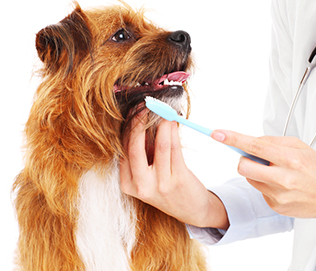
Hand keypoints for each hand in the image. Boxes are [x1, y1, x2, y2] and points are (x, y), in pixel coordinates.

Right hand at [120, 110, 228, 229]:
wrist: (192, 210)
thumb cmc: (167, 186)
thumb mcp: (148, 175)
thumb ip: (143, 153)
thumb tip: (142, 121)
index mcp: (128, 184)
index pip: (124, 150)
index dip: (128, 128)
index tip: (133, 112)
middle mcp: (141, 186)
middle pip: (135, 147)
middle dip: (139, 123)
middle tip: (144, 107)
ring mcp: (160, 184)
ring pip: (158, 146)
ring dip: (161, 124)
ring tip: (162, 111)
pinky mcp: (178, 180)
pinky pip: (173, 149)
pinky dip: (172, 132)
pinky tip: (172, 122)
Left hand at [211, 130, 315, 228]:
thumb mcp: (300, 147)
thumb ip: (273, 142)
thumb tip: (250, 141)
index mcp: (289, 159)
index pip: (254, 145)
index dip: (232, 139)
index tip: (216, 133)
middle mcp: (283, 178)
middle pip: (243, 167)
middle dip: (244, 160)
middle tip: (256, 159)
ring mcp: (278, 195)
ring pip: (249, 178)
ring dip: (256, 173)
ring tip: (276, 173)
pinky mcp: (276, 206)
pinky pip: (259, 190)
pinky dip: (265, 185)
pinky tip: (282, 186)